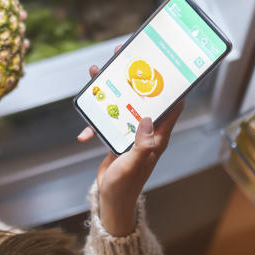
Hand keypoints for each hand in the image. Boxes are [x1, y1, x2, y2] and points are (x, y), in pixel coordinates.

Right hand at [77, 46, 184, 235]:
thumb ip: (143, 144)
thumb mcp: (134, 164)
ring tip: (97, 72)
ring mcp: (131, 132)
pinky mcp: (117, 136)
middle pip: (143, 96)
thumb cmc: (126, 185)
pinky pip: (106, 120)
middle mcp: (147, 130)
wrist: (111, 200)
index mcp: (157, 136)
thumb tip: (149, 119)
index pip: (171, 105)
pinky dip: (94, 122)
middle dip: (134, 76)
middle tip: (123, 55)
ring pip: (123, 103)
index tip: (165, 63)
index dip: (171, 84)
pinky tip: (84, 131)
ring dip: (110, 90)